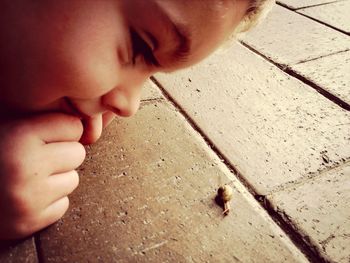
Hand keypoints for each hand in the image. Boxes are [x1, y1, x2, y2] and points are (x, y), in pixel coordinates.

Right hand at [0, 113, 84, 238]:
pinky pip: (63, 205)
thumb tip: (87, 123)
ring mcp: (29, 198)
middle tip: (37, 159)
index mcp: (18, 136)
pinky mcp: (30, 222)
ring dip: (57, 179)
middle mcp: (26, 167)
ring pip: (73, 180)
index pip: (73, 125)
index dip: (60, 130)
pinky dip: (50, 202)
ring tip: (30, 179)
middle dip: (63, 155)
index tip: (45, 135)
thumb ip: (42, 120)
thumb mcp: (9, 127)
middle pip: (78, 153)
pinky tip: (28, 197)